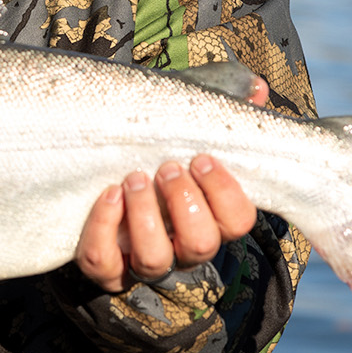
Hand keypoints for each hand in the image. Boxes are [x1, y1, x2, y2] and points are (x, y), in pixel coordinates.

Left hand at [75, 74, 268, 292]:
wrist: (95, 150)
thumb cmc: (153, 138)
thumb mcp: (186, 114)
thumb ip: (223, 99)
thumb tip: (256, 87)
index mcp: (211, 214)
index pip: (238, 222)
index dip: (225, 192)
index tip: (202, 157)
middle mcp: (182, 245)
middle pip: (201, 244)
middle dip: (185, 203)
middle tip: (167, 167)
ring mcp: (143, 259)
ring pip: (154, 259)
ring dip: (145, 217)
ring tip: (134, 177)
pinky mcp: (104, 265)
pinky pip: (104, 262)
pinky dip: (104, 229)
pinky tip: (107, 194)